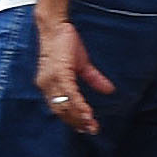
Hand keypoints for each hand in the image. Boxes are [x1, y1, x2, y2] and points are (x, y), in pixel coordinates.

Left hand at [34, 16, 101, 132]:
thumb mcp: (82, 65)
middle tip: (91, 130)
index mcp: (49, 85)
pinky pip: (70, 94)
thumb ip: (94, 79)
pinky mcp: (59, 73)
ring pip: (65, 105)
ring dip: (79, 117)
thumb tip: (110, 90)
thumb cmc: (66, 44)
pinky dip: (79, 105)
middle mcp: (46, 85)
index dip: (73, 119)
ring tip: (91, 125)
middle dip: (77, 122)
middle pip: (61, 111)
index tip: (85, 128)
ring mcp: (51, 80)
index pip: (60, 108)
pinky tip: (88, 114)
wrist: (56, 26)